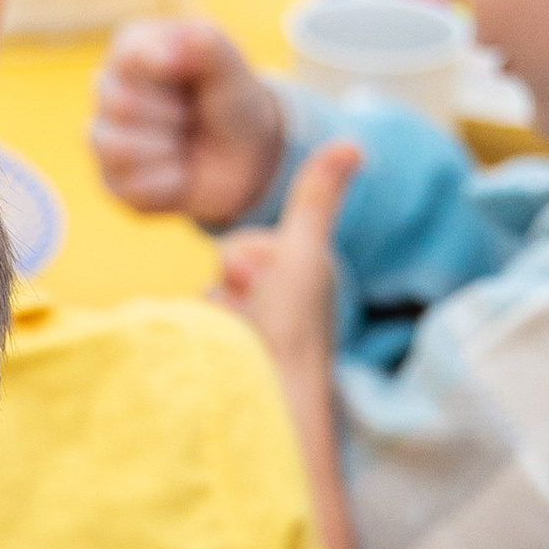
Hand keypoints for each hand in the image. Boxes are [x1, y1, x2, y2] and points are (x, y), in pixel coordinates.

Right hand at [91, 16, 286, 224]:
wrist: (245, 159)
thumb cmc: (231, 103)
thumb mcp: (230, 68)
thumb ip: (207, 45)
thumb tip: (169, 52)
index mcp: (133, 48)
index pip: (127, 55)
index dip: (163, 70)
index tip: (191, 75)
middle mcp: (110, 89)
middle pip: (120, 104)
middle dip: (173, 116)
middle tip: (192, 115)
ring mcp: (105, 137)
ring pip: (117, 147)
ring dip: (169, 150)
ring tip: (184, 144)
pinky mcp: (111, 180)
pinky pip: (132, 188)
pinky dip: (171, 183)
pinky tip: (181, 172)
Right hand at [212, 137, 360, 388]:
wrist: (270, 405)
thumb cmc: (291, 330)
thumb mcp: (302, 251)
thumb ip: (315, 198)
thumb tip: (354, 144)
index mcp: (301, 275)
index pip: (244, 244)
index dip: (242, 257)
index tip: (258, 282)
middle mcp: (279, 305)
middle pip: (221, 272)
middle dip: (226, 290)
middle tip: (246, 314)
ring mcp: (253, 337)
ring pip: (205, 304)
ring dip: (212, 319)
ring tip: (233, 341)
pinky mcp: (230, 363)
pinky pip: (195, 333)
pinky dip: (202, 341)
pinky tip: (219, 357)